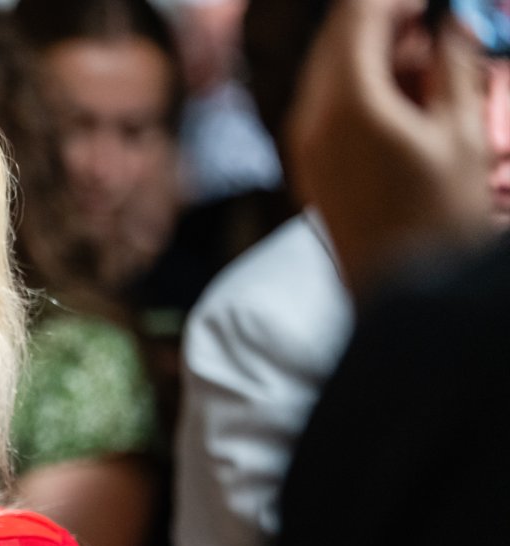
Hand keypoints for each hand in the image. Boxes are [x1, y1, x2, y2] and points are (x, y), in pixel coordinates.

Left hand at [289, 0, 489, 295]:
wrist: (402, 297)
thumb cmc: (439, 219)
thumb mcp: (462, 131)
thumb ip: (453, 63)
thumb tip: (449, 19)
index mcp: (347, 101)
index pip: (359, 14)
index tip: (436, 3)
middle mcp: (310, 118)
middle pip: (340, 39)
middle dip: (389, 24)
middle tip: (440, 29)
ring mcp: (302, 144)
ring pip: (333, 72)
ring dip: (379, 58)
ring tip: (434, 72)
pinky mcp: (308, 166)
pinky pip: (329, 107)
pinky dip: (364, 91)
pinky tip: (408, 105)